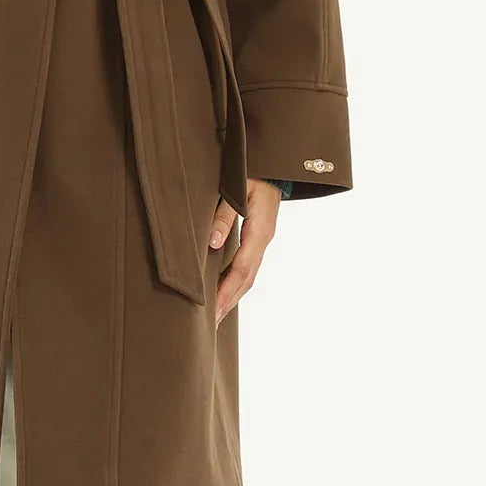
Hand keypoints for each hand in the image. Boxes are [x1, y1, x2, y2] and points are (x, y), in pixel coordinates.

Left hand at [207, 178, 280, 326]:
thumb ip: (222, 215)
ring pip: (248, 275)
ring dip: (232, 295)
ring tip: (215, 315)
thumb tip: (211, 244)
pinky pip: (248, 265)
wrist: (275, 162)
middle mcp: (263, 239)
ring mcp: (263, 239)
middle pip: (247, 279)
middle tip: (211, 323)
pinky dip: (236, 281)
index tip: (213, 310)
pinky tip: (224, 289)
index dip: (226, 291)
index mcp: (260, 230)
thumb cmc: (253, 170)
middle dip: (228, 301)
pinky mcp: (259, 237)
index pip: (241, 269)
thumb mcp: (236, 188)